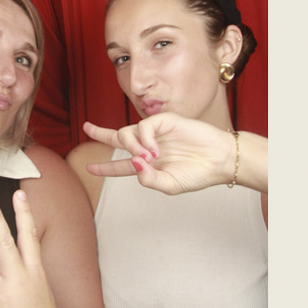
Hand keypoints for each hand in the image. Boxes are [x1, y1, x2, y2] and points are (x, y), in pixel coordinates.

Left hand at [82, 113, 236, 193]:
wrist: (220, 160)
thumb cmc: (198, 174)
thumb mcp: (169, 185)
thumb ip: (148, 179)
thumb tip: (133, 163)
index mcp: (149, 165)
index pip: (122, 166)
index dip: (105, 168)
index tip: (89, 168)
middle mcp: (149, 147)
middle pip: (119, 139)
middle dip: (101, 134)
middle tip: (87, 128)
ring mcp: (157, 133)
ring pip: (129, 133)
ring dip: (131, 146)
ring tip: (146, 158)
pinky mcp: (166, 121)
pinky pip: (144, 126)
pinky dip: (145, 139)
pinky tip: (155, 151)